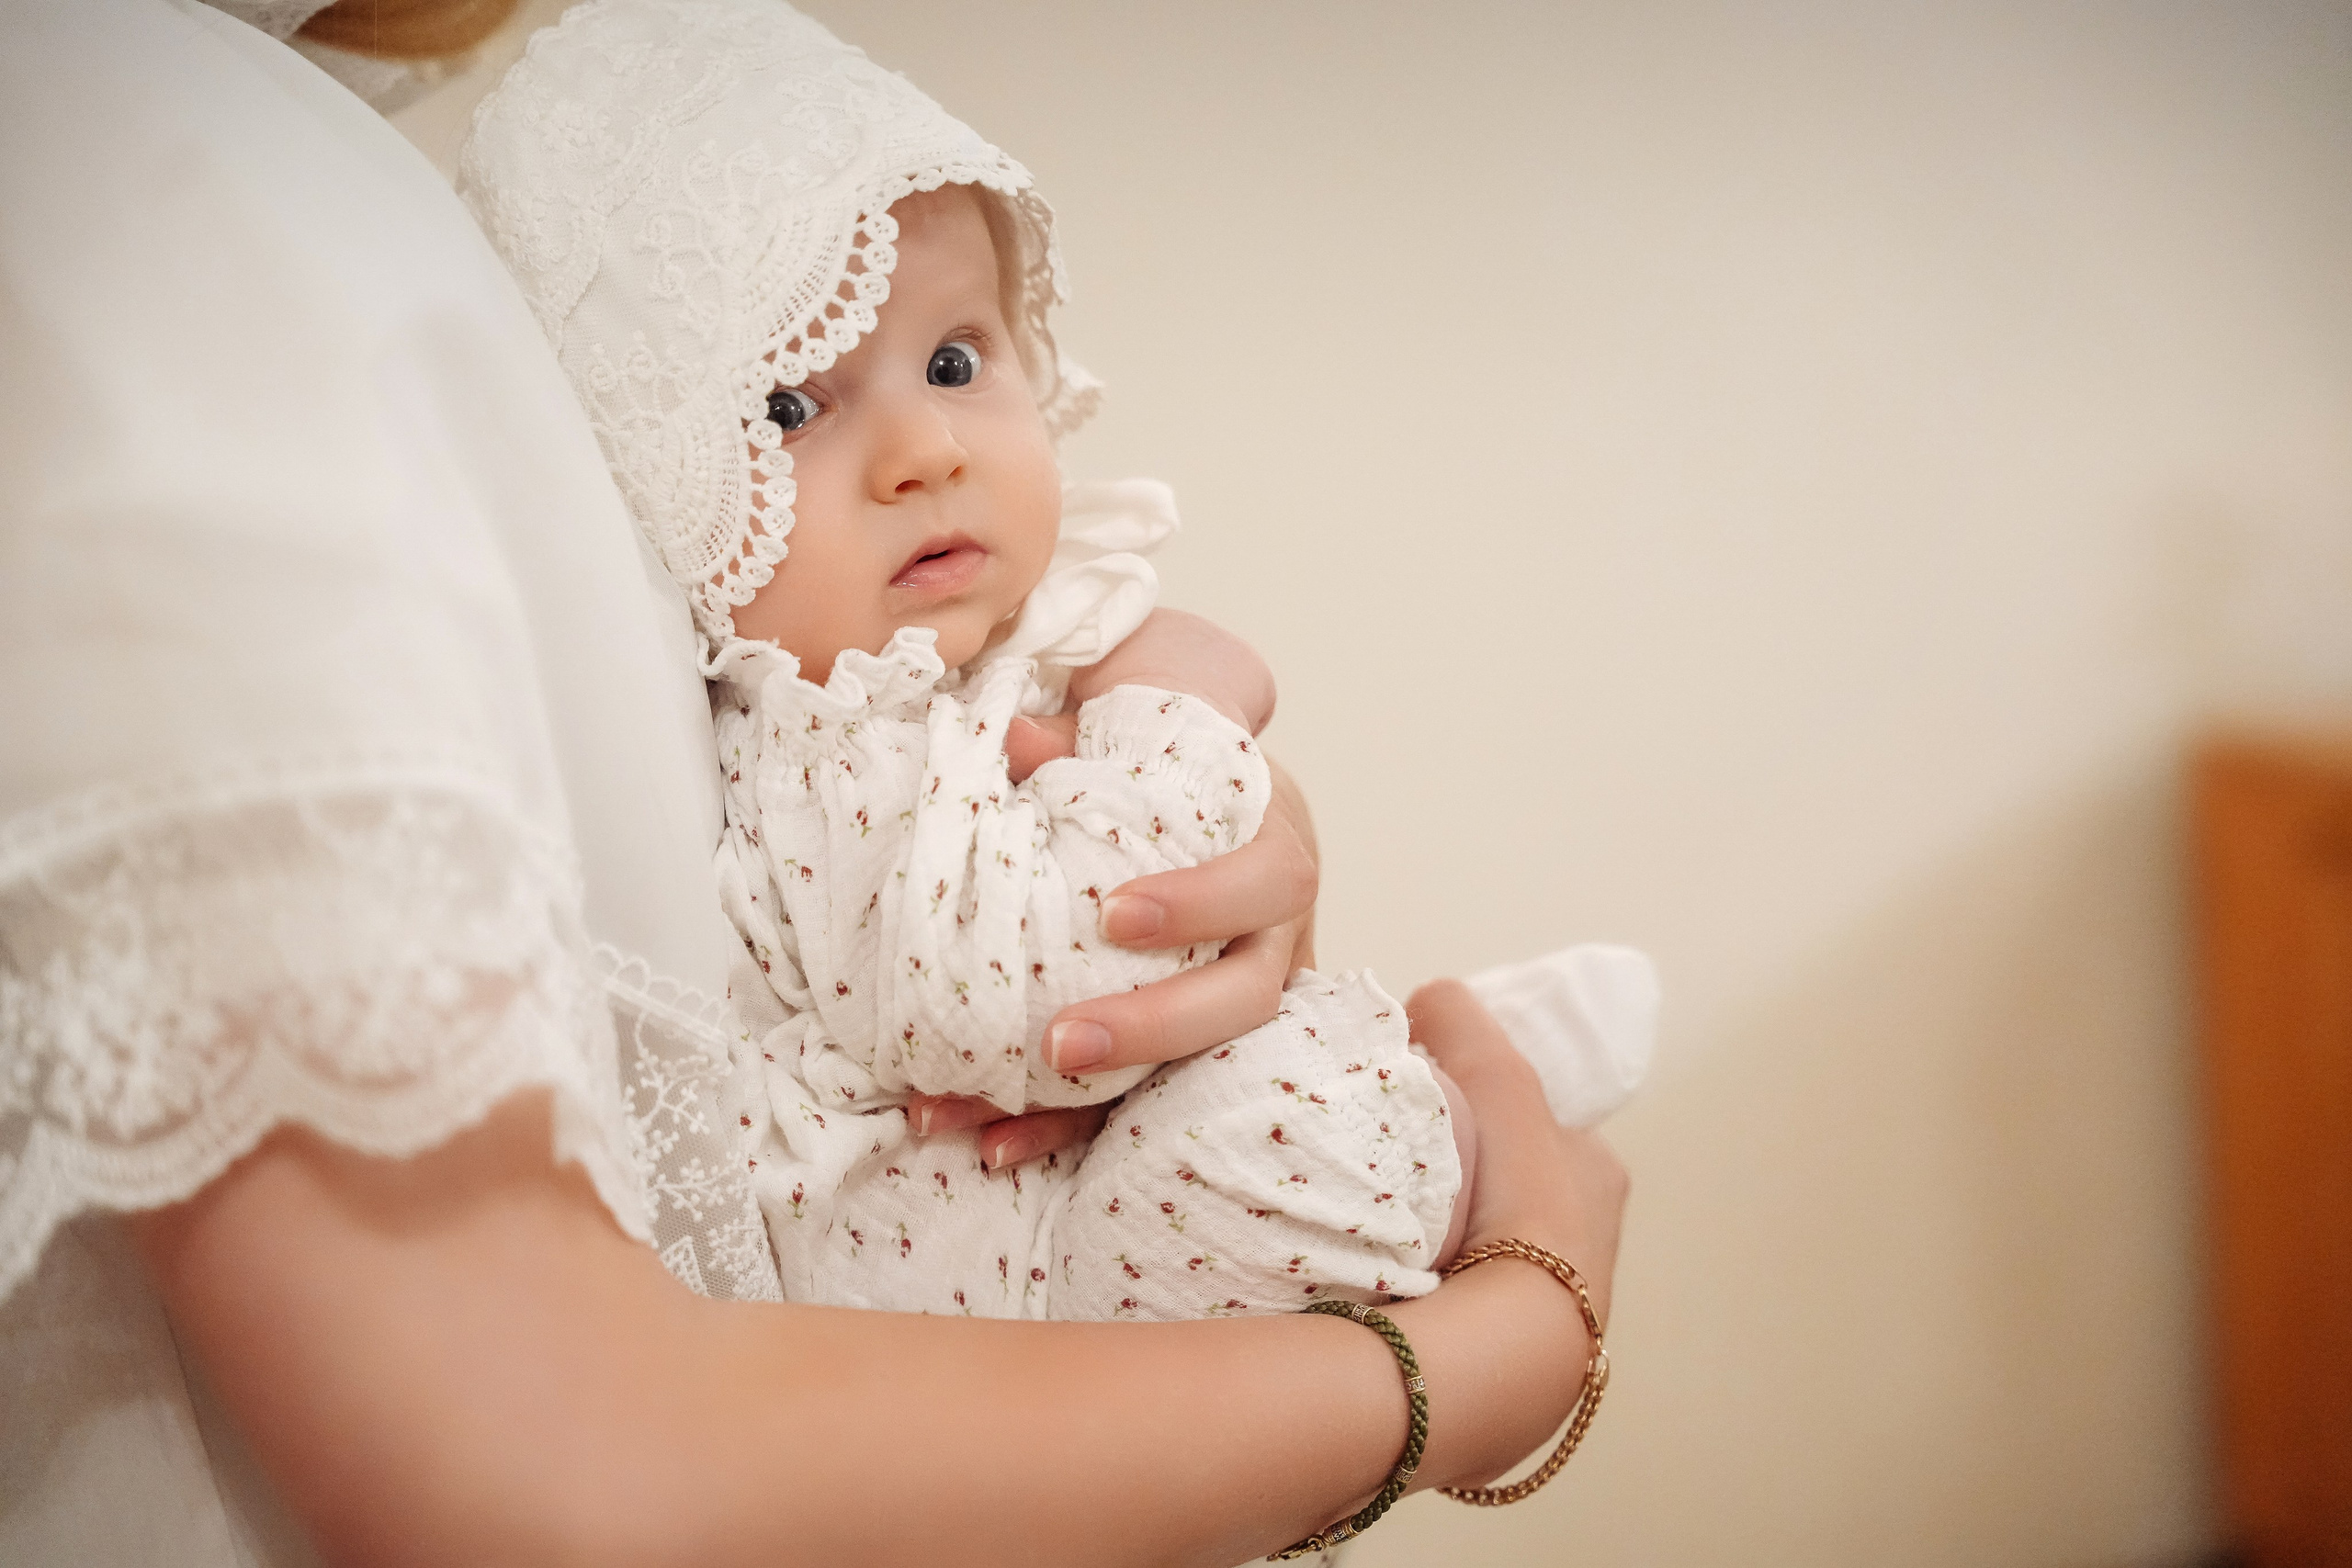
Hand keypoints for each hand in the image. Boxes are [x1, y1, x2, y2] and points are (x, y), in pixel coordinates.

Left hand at [910, 618, 1313, 1166]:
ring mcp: (1244, 1003)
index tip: (1114, 913)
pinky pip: (1144, 1104)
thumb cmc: (1167, 768)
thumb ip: (1073, 742)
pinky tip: (995, 1145)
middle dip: (1154, 1029)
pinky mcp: (1199, 1054)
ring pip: (1195, 1073)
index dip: (1199, 904)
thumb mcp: (1133, 740)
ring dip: (1093, 1108)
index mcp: (1274, 848)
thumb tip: (1018, 740)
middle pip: (1245, 1001)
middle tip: (1060, 1044)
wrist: (1202, 792)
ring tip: (996, 1126)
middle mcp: (1276, 938)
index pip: (1265, 883)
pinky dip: (1068, 1131)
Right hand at [1406, 978, 1626, 1328]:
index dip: (1489, 1110)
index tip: (1432, 1112)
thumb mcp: (1494, 1079)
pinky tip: (1391, 1284)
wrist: (1507, 1346)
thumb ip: (1462, 1022)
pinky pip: (1461, 1304)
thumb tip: (1429, 1000)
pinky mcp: (1509, 1363)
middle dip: (1464, 1176)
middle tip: (1398, 1170)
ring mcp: (1548, 1312)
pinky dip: (1430, 1290)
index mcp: (1599, 1178)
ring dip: (1443, 1240)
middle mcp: (1589, 1247)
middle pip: (1512, 1188)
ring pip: (1485, 1249)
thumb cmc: (1519, 1203)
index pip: (1540, 1126)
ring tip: (1383, 1231)